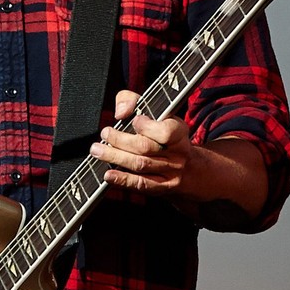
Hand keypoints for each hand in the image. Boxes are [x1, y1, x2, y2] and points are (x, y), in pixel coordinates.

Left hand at [90, 90, 267, 218]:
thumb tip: (121, 111)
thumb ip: (135, 101)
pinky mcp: (163, 188)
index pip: (165, 131)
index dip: (147, 126)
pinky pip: (142, 184)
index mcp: (179, 131)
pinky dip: (123, 180)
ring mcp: (171, 172)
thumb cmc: (167, 136)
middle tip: (105, 134)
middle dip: (120, 140)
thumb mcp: (159, 113)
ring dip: (115, 157)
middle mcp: (177, 153)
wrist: (191, 169)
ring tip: (98, 150)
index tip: (134, 119)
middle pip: (145, 148)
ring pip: (140, 165)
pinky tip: (109, 175)